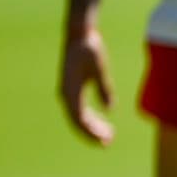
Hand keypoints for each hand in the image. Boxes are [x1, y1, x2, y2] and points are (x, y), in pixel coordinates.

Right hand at [60, 23, 115, 145]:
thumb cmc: (90, 49)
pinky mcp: (72, 87)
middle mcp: (66, 93)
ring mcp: (68, 91)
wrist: (79, 34)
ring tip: (108, 135)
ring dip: (92, 127)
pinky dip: (90, 117)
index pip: (80, 119)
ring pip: (78, 116)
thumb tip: (110, 109)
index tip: (105, 140)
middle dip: (92, 134)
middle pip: (78, 121)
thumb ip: (104, 88)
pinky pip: (79, 108)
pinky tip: (101, 120)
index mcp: (70, 91)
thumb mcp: (100, 68)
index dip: (92, 132)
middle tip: (108, 143)